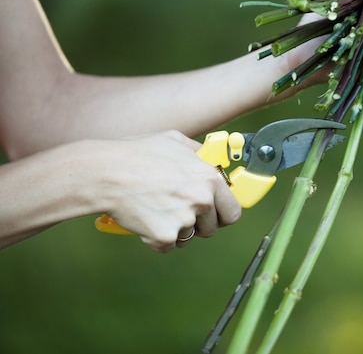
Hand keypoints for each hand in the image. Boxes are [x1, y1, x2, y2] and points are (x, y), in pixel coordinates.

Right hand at [97, 131, 240, 251]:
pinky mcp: (164, 236)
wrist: (105, 173)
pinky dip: (156, 238)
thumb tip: (211, 157)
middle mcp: (202, 200)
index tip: (214, 214)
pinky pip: (167, 245)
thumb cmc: (136, 154)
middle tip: (178, 211)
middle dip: (198, 224)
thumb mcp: (175, 141)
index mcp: (209, 178)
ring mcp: (184, 219)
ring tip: (157, 210)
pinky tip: (145, 219)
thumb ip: (199, 152)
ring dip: (175, 230)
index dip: (222, 214)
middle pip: (212, 228)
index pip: (233, 211)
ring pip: (188, 237)